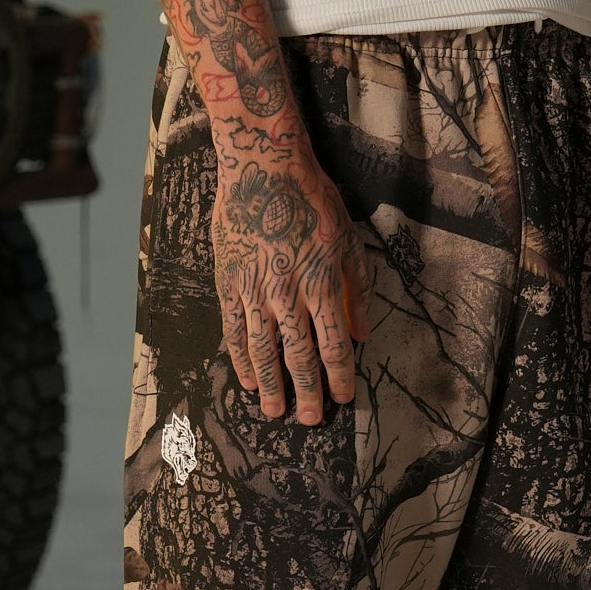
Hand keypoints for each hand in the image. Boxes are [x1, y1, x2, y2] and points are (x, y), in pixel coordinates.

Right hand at [212, 139, 362, 422]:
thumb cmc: (312, 201)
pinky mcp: (229, 284)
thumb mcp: (348, 242)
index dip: (338, 376)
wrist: (262, 169)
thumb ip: (357, 291)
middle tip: (309, 421)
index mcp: (321, 285)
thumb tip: (361, 334)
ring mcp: (254, 292)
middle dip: (306, 392)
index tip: (342, 398)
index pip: (333, 345)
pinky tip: (247, 380)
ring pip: (262, 351)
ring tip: (275, 411)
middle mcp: (287, 295)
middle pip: (297, 356)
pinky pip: (234, 330)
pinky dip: (240, 359)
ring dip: (271, 386)